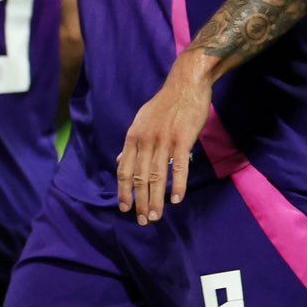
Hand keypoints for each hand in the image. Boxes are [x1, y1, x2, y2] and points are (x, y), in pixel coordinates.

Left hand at [118, 55, 211, 224]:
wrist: (185, 85)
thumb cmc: (164, 105)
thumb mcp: (141, 122)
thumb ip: (132, 144)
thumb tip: (121, 161)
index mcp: (133, 137)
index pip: (124, 170)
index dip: (123, 191)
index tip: (125, 208)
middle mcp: (145, 141)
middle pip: (139, 177)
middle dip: (140, 202)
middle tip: (143, 221)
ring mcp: (163, 140)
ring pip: (157, 176)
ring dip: (156, 199)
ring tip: (156, 217)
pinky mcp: (182, 139)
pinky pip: (179, 166)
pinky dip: (177, 184)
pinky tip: (176, 200)